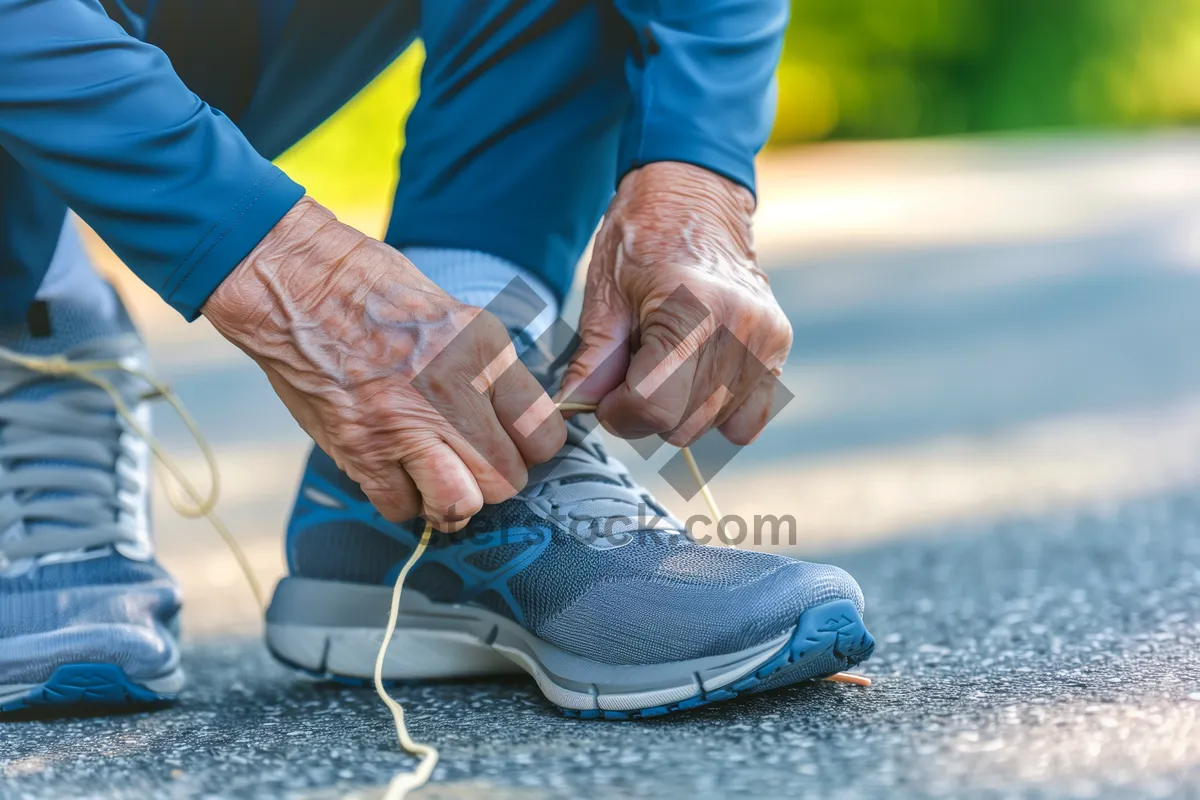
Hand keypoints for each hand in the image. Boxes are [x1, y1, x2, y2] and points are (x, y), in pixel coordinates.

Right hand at [202, 197, 565, 530]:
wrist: (301, 287)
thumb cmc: (378, 294)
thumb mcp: (459, 317)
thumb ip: (493, 373)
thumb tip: (518, 423)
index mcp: (482, 353)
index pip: (542, 435)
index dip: (534, 448)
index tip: (519, 444)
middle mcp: (449, 393)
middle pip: (505, 480)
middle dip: (497, 479)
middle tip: (479, 463)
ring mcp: (402, 426)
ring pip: (458, 504)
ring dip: (454, 499)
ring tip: (443, 476)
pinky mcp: (360, 449)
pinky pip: (400, 507)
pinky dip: (404, 500)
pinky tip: (400, 473)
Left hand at [559, 162, 791, 446]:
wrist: (695, 194)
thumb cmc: (643, 236)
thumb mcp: (605, 293)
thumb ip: (594, 357)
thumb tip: (578, 406)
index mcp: (692, 310)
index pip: (654, 408)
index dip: (618, 412)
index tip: (607, 393)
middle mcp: (739, 328)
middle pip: (683, 424)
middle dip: (646, 413)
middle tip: (634, 371)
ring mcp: (765, 340)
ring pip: (714, 426)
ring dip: (681, 411)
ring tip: (668, 362)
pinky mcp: (778, 347)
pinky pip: (749, 418)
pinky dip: (719, 412)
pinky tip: (697, 377)